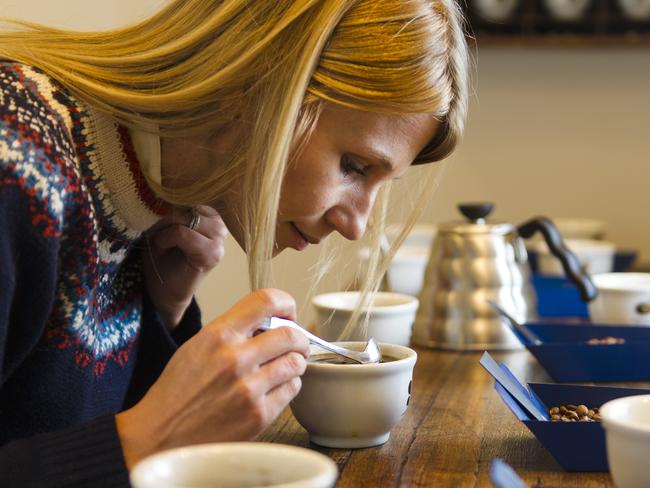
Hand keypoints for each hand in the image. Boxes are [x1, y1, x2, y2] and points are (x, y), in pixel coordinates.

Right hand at [116, 289, 309, 467]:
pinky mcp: (258, 415)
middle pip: (290, 334)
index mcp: (218, 335)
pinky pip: (292, 390)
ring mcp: (249, 388)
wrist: (160, 435)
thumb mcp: (197, 346)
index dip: (286, 303)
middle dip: (298, 338)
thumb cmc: (178, 391)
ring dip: (295, 362)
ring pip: (296, 362)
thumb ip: (233, 331)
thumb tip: (271, 323)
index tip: (289, 312)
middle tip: (295, 344)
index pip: (266, 301)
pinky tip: (275, 388)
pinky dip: (289, 386)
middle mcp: (235, 358)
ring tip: (284, 367)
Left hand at [143, 205, 227, 329]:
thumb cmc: (161, 256)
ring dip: (165, 228)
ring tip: (160, 241)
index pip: (188, 195)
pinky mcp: (212, 254)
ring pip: (185, 217)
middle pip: (187, 205)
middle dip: (164, 216)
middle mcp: (220, 226)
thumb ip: (168, 208)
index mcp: (211, 215)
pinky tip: (162, 248)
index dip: (167, 203)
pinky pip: (182, 233)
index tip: (155, 218)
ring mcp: (220, 241)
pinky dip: (165, 239)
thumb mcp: (162, 225)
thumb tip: (161, 193)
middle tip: (154, 232)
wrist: (163, 291)